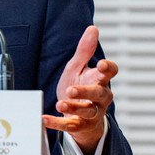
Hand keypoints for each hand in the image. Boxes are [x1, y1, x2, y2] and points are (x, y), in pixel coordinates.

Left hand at [42, 25, 117, 154]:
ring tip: (60, 104)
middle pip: (99, 94)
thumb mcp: (78, 68)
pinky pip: (70, 126)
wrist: (79, 116)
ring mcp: (91, 113)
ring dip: (74, 108)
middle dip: (86, 92)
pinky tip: (44, 119)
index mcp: (99, 80)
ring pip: (88, 111)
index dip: (108, 68)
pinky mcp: (80, 126)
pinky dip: (57, 123)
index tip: (101, 64)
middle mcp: (100, 97)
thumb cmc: (80, 88)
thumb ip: (85, 50)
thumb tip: (93, 28)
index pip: (110, 72)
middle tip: (71, 90)